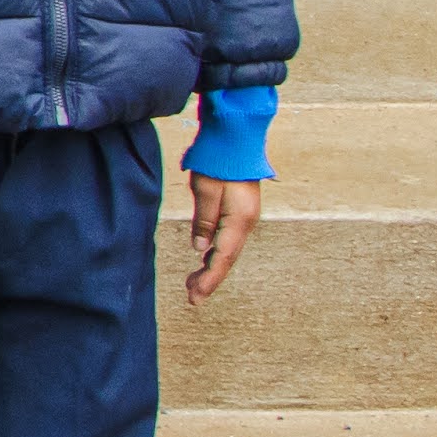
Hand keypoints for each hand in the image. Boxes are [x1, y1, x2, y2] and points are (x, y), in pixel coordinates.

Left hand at [184, 173, 263, 301]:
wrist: (236, 139)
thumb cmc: (219, 161)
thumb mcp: (206, 190)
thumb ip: (204, 221)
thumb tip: (201, 249)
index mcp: (239, 221)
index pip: (222, 258)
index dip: (209, 280)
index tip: (195, 297)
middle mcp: (245, 223)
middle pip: (227, 258)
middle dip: (209, 278)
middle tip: (191, 297)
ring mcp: (244, 217)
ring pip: (227, 249)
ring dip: (211, 267)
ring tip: (193, 283)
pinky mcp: (239, 211)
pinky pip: (227, 238)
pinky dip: (215, 252)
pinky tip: (205, 259)